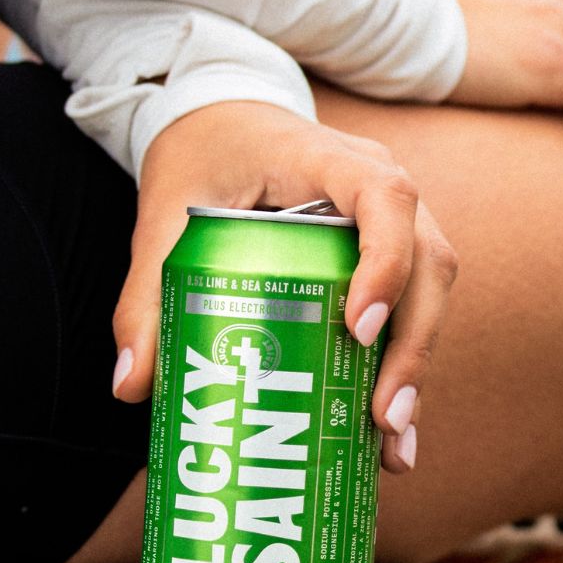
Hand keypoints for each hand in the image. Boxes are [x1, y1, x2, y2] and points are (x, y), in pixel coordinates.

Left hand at [110, 101, 456, 473]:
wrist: (223, 117)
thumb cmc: (201, 154)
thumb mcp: (163, 216)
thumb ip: (146, 294)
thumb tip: (131, 387)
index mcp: (329, 158)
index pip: (385, 199)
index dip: (385, 263)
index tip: (359, 330)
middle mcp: (378, 183)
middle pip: (427, 261)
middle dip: (412, 346)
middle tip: (383, 419)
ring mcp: (394, 218)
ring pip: (431, 291)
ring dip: (417, 367)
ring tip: (391, 445)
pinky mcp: (387, 252)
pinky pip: (413, 307)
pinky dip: (404, 367)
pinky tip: (387, 434)